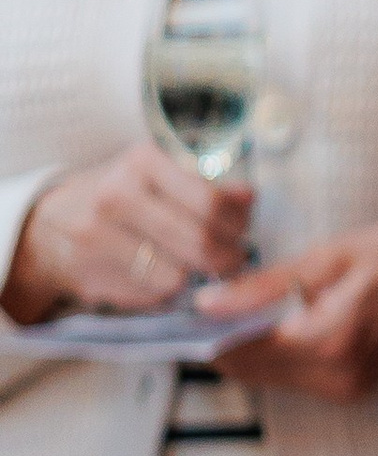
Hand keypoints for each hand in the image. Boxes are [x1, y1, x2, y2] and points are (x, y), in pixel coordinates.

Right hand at [3, 144, 249, 320]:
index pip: (211, 200)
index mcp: (143, 162)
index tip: (244, 231)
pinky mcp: (92, 273)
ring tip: (204, 270)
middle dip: (228, 257)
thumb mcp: (157, 176)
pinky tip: (167, 278)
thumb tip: (250, 197)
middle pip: (198, 240)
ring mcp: (100, 236)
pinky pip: (152, 293)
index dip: (238, 223)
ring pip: (178, 274)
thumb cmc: (119, 198)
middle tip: (236, 260)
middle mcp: (118, 194)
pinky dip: (170, 291)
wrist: (49, 226)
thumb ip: (205, 185)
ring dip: (200, 278)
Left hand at [201, 220, 377, 401]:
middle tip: (205, 304)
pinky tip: (271, 324)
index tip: (185, 307)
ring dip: (246, 348)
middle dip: (222, 341)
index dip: (207, 331)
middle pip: (250, 370)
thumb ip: (263, 285)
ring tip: (235, 310)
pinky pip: (292, 378)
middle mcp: (335, 377)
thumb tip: (206, 303)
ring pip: (267, 377)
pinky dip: (273, 354)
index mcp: (328, 342)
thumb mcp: (327, 256)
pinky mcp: (350, 389)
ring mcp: (344, 389)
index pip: (241, 350)